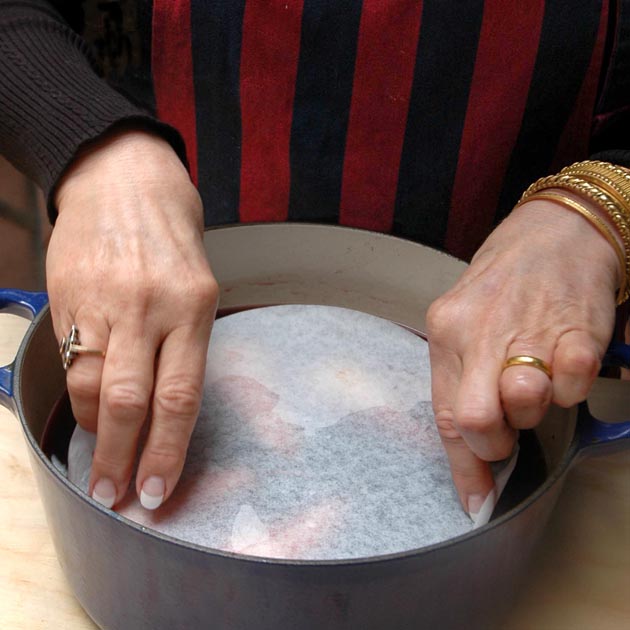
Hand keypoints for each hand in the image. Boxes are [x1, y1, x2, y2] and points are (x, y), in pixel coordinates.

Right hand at [47, 129, 218, 509]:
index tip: (155, 489)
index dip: (167, 450)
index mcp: (196, 307)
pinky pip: (71, 360)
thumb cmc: (169, 235)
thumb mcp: (198, 285)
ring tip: (102, 452)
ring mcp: (106, 301)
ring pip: (92, 387)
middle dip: (121, 457)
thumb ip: (182, 343)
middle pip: (131, 401)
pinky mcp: (69, 296)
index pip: (182, 396)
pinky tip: (88, 409)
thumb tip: (164, 408)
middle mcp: (151, 307)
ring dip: (96, 431)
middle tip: (115, 493)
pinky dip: (80, 395)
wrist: (122, 177)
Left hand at [426, 196, 618, 516]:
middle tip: (508, 428)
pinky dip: (572, 387)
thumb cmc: (506, 285)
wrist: (555, 231)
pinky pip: (572, 383)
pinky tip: (564, 362)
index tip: (474, 500)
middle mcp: (477, 331)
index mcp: (446, 332)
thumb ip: (465, 381)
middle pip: (473, 418)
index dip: (462, 466)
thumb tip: (476, 455)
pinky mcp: (576, 325)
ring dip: (534, 410)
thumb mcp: (468, 325)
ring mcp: (526, 328)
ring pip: (523, 403)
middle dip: (494, 442)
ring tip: (535, 384)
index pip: (446, 414)